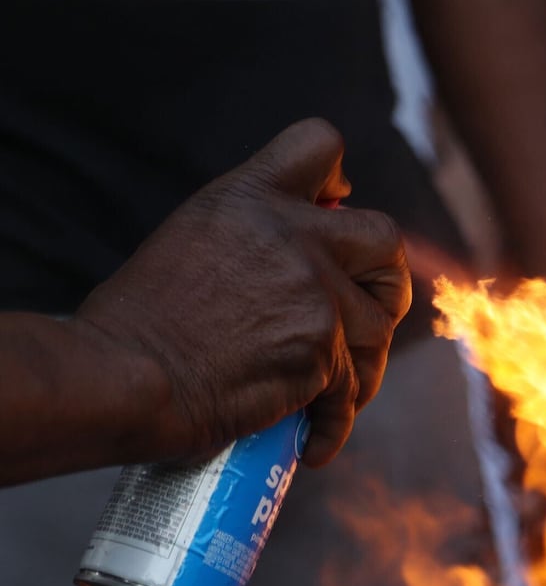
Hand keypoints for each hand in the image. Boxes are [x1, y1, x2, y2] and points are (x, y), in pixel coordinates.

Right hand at [73, 119, 411, 466]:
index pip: (318, 144)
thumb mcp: (193, 240)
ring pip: (380, 325)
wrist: (120, 377)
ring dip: (363, 364)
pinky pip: (351, 389)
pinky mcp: (321, 349)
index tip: (335, 208)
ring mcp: (314, 291)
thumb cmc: (138, 323)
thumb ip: (254, 236)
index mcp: (250, 198)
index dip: (337, 178)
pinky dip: (334, 422)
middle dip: (386, 280)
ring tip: (334, 394)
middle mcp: (293, 235)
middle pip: (385, 239)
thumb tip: (295, 256)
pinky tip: (314, 442)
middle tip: (365, 313)